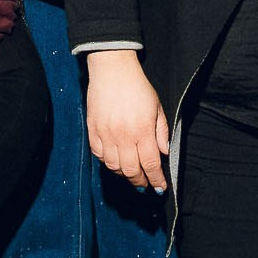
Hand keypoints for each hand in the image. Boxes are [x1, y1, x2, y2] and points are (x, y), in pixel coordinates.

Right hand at [84, 49, 169, 191]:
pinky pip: (98, 154)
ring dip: (123, 174)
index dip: (156, 179)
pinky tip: (114, 160)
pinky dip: (106, 162)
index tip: (159, 187)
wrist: (112, 69)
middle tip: (145, 184)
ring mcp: (106, 134)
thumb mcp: (156, 108)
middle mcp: (123, 136)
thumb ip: (161, 132)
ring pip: (113, 166)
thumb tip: (164, 153)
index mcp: (142, 131)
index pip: (151, 164)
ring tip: (130, 173)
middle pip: (131, 170)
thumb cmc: (137, 87)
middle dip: (140, 182)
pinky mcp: (93, 129)